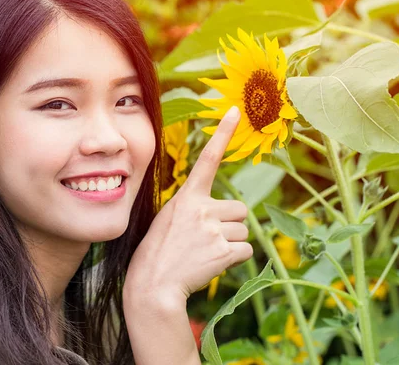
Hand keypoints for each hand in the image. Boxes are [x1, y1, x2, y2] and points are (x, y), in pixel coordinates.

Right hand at [125, 106, 252, 306]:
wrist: (153, 286)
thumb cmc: (156, 254)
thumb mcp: (167, 221)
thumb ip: (193, 209)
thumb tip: (224, 215)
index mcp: (186, 198)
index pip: (207, 160)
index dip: (223, 134)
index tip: (237, 112)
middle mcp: (203, 209)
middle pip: (240, 209)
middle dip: (230, 224)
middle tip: (207, 239)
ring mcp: (214, 230)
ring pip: (243, 231)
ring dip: (231, 243)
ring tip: (205, 253)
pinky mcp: (224, 251)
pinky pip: (245, 250)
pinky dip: (234, 258)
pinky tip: (213, 264)